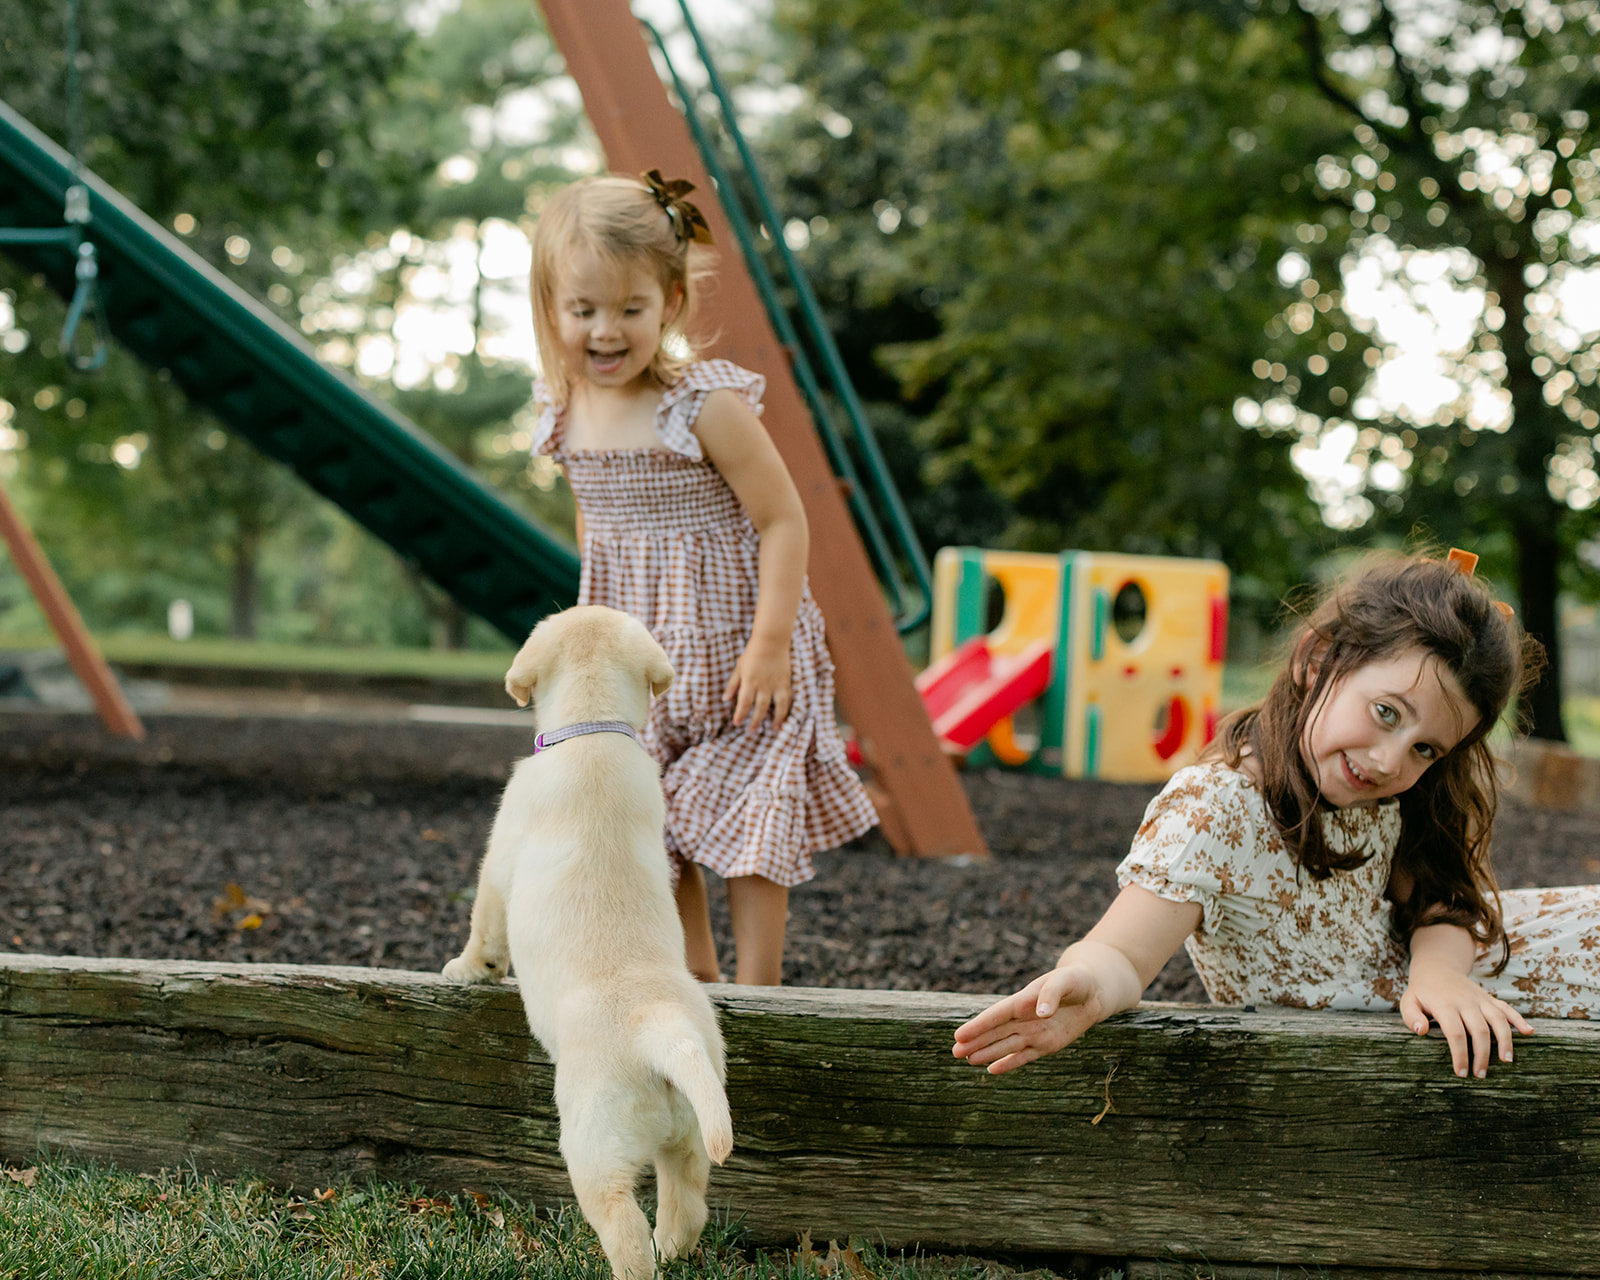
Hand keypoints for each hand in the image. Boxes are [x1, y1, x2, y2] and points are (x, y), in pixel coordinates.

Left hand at [724, 635, 791, 729]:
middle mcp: (763, 684)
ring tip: (775, 729)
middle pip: (760, 707)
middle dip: (756, 720)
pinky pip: (787, 699)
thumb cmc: (752, 653)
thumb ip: (733, 684)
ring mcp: (776, 683)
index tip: (737, 723)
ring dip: (776, 719)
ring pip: (778, 706)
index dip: (740, 714)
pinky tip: (785, 716)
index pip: (743, 702)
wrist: (771, 640)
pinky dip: (786, 709)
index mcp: (749, 680)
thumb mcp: (739, 667)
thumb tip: (725, 699)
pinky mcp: (786, 681)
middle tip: (752, 731)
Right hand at [952, 965, 1106, 1074]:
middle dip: (975, 1042)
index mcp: (1023, 1000)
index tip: (959, 1035)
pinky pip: (1024, 1056)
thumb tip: (1039, 1013)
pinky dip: (1009, 1063)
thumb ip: (1051, 994)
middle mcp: (1024, 1018)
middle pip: (995, 1033)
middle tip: (955, 1052)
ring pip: (1006, 1045)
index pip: (996, 1015)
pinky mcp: (1046, 1044)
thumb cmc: (1076, 981)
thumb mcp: (1066, 981)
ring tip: (967, 1060)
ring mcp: (1034, 1033)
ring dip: (987, 1053)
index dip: (978, 1026)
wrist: (1093, 992)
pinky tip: (992, 1070)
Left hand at [1399, 965, 1532, 1077]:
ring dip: (1505, 1041)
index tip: (1461, 1073)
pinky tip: (1529, 1033)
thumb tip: (1421, 1031)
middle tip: (1481, 1074)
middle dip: (1483, 1055)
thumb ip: (1411, 1017)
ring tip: (1506, 1061)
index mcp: (1445, 1005)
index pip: (1455, 1033)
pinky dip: (1519, 1019)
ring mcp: (1480, 999)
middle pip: (1480, 1031)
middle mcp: (1466, 1002)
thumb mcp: (1408, 1001)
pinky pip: (1507, 1008)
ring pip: (1498, 1020)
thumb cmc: (1422, 992)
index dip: (1460, 1055)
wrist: (1437, 968)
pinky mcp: (1490, 998)